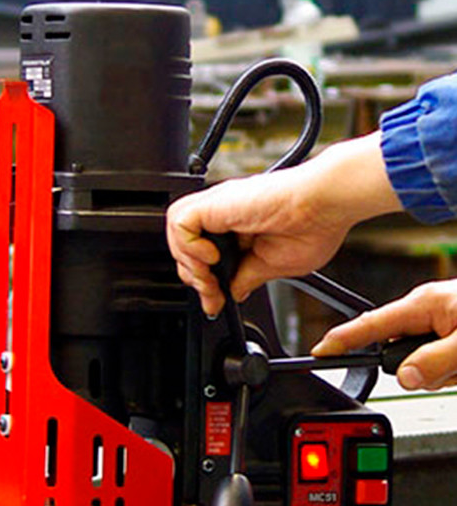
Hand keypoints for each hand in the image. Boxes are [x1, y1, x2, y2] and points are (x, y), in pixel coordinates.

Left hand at [166, 132, 401, 315]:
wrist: (328, 204)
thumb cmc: (316, 226)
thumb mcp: (274, 266)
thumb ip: (247, 277)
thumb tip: (233, 292)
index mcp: (240, 227)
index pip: (202, 257)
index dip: (204, 283)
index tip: (216, 303)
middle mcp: (226, 215)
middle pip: (184, 247)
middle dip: (195, 280)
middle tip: (214, 296)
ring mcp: (220, 207)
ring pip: (176, 233)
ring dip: (190, 265)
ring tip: (213, 279)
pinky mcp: (217, 202)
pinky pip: (180, 223)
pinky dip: (189, 246)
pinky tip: (214, 258)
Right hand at [312, 279, 456, 390]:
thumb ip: (434, 362)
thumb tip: (405, 378)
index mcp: (423, 304)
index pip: (369, 325)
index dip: (340, 340)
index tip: (318, 352)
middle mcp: (425, 311)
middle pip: (396, 353)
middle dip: (419, 371)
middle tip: (449, 370)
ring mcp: (437, 323)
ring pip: (418, 364)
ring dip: (441, 373)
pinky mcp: (449, 336)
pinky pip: (435, 363)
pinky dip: (450, 370)